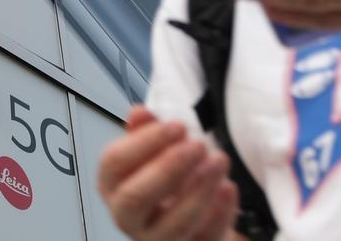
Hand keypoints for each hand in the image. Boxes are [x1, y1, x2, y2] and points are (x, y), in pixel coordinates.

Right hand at [97, 106, 238, 240]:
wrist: (190, 215)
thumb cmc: (165, 179)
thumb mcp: (151, 151)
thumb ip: (144, 131)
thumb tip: (139, 113)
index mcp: (111, 185)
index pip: (114, 163)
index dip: (144, 142)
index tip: (176, 125)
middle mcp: (126, 216)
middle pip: (135, 197)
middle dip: (169, 168)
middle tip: (198, 145)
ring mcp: (155, 238)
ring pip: (173, 224)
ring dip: (199, 190)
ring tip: (219, 160)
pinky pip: (204, 237)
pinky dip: (219, 213)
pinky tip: (229, 187)